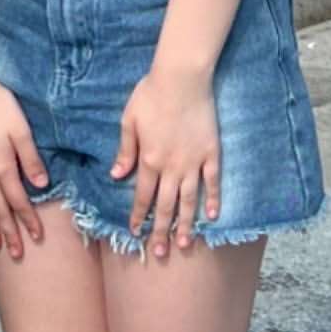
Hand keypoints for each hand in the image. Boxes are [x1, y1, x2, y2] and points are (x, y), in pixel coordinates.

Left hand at [110, 65, 221, 257]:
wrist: (182, 79)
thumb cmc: (151, 94)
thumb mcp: (129, 121)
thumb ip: (125, 150)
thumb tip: (116, 175)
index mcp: (148, 160)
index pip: (142, 196)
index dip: (138, 216)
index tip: (136, 233)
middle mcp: (171, 167)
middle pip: (165, 205)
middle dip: (161, 230)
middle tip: (159, 253)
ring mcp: (193, 162)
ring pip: (189, 200)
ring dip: (186, 224)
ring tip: (185, 244)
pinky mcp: (211, 153)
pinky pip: (213, 182)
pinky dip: (213, 200)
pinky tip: (211, 216)